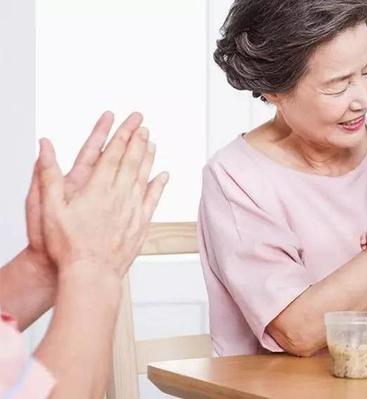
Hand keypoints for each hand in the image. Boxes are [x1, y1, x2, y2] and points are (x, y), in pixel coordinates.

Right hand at [37, 112, 167, 277]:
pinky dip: (159, 185)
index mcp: (97, 189)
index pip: (112, 155)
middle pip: (131, 161)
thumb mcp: (48, 207)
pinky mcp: (140, 224)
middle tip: (143, 125)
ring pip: (143, 177)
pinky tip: (163, 176)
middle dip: (137, 140)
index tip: (129, 123)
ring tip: (152, 143)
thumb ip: (47, 174)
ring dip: (148, 158)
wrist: (91, 273)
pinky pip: (152, 199)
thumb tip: (45, 147)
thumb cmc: (68, 246)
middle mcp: (118, 196)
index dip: (121, 136)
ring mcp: (132, 209)